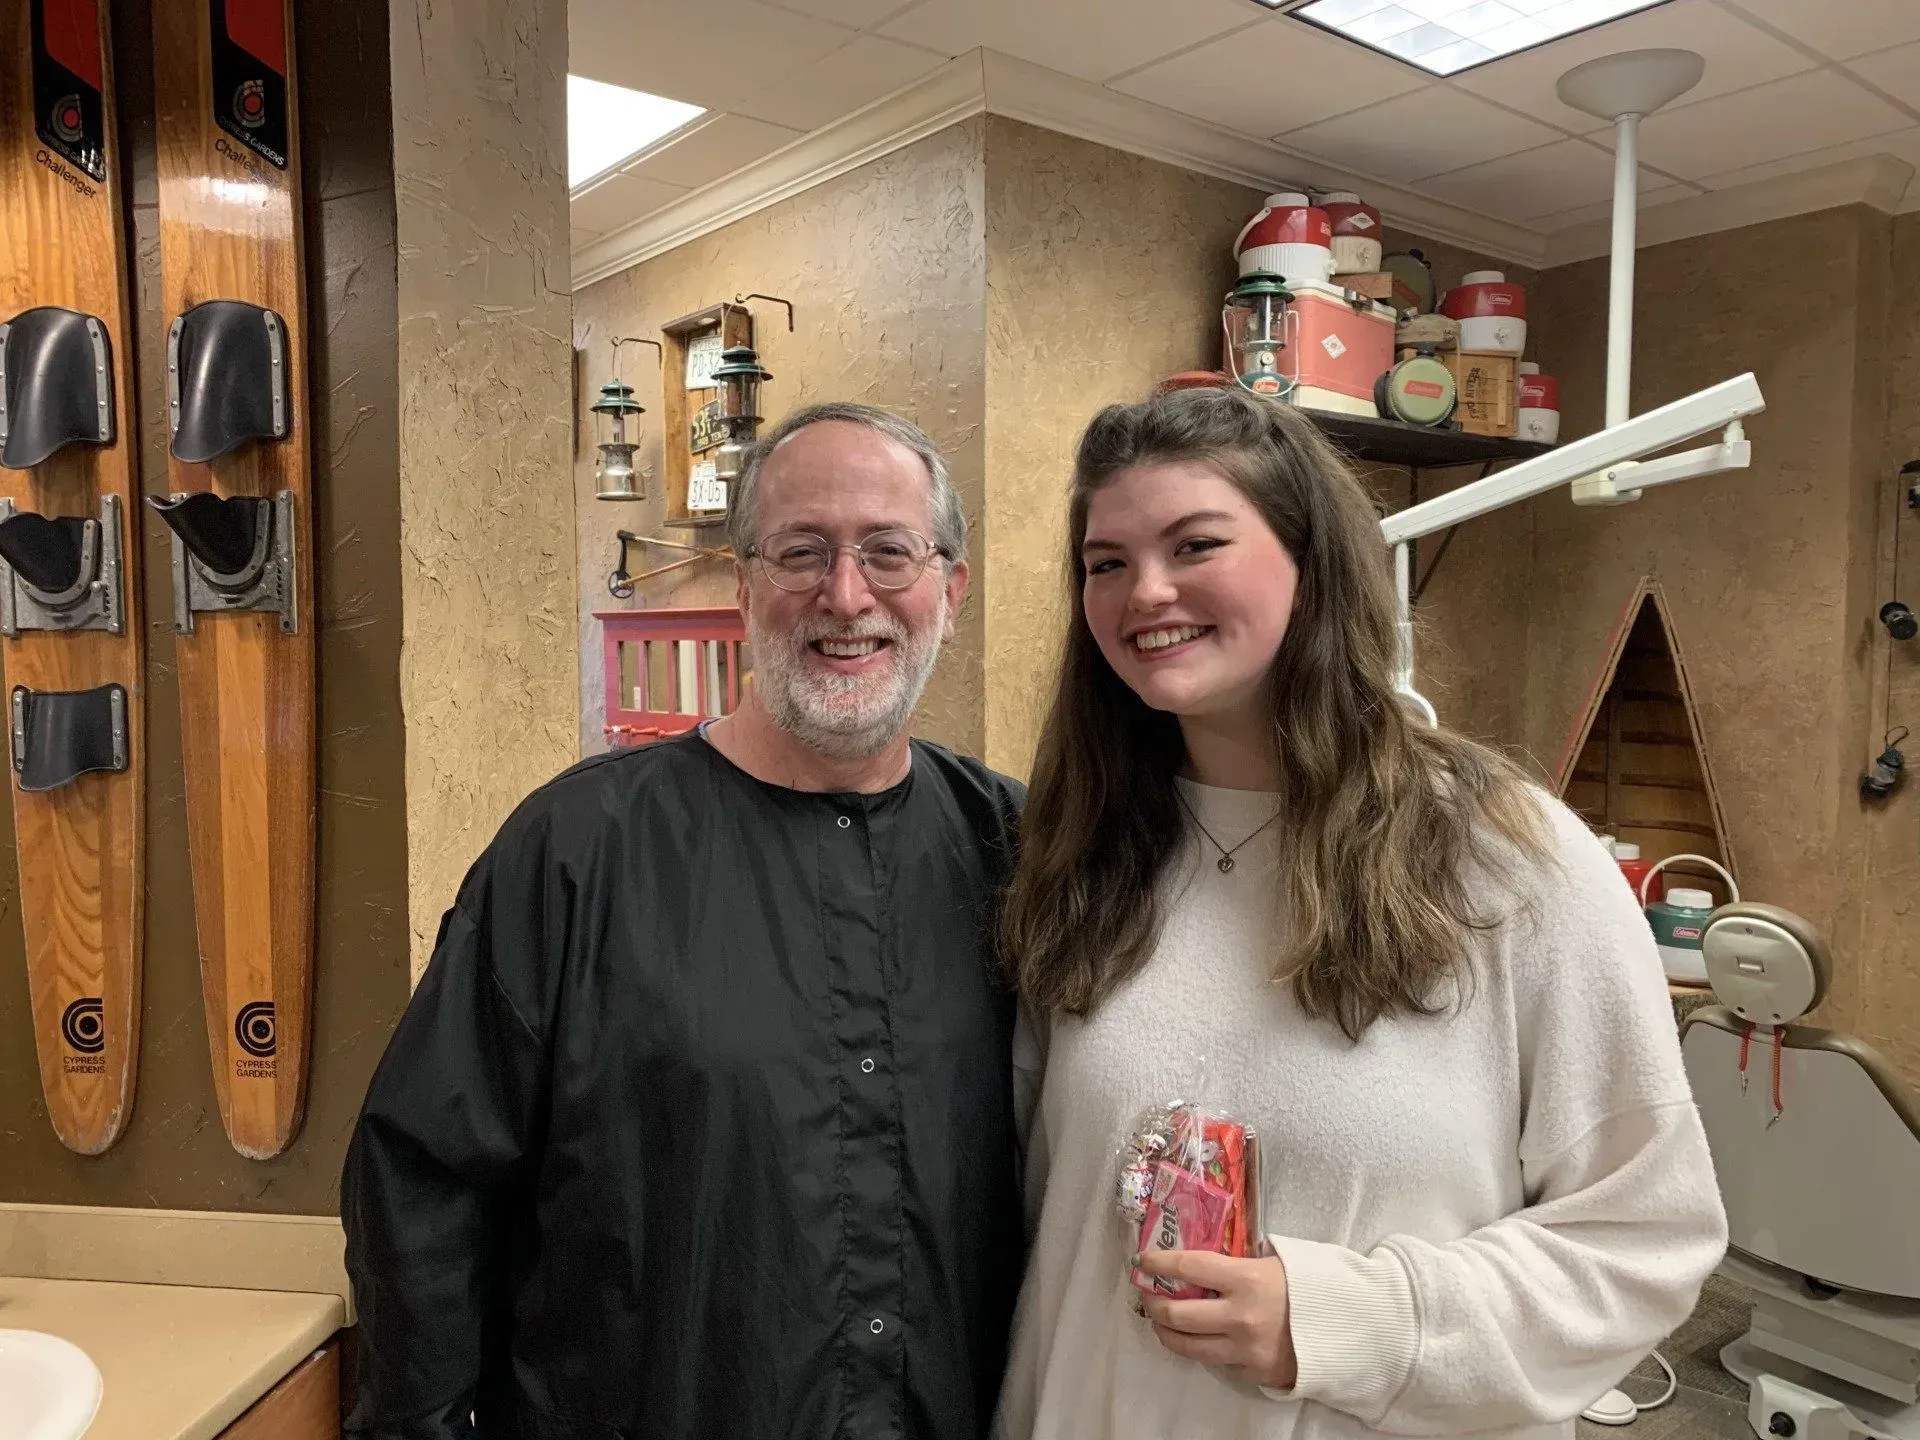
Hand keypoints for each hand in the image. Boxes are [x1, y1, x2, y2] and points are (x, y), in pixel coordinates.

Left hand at [1132, 1248, 1297, 1390]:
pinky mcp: (1251, 1372)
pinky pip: (1215, 1361)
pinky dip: (1201, 1349)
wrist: (1347, 1327)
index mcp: (1246, 1278)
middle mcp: (1239, 1316)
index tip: (1141, 1261)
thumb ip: (1238, 1261)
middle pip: (1177, 1314)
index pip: (1187, 1266)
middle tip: (1147, 1295)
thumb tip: (1200, 1258)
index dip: (1158, 1262)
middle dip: (1153, 1304)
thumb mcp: (1275, 1260)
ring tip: (1161, 1322)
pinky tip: (1197, 1339)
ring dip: (1166, 1332)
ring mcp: (1244, 1348)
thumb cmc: (1310, 1285)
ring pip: (1187, 1346)